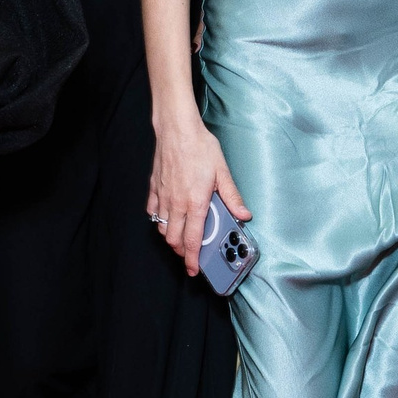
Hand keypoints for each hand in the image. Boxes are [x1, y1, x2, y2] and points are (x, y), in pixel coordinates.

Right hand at [148, 114, 244, 268]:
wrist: (177, 128)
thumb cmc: (199, 146)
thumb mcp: (223, 171)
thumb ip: (232, 196)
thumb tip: (244, 214)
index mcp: (195, 202)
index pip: (192, 240)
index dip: (192, 259)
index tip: (193, 269)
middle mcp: (176, 203)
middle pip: (173, 239)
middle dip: (181, 252)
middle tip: (190, 254)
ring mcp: (163, 196)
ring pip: (162, 227)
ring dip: (171, 237)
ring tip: (181, 236)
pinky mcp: (154, 187)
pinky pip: (153, 211)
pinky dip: (159, 219)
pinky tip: (167, 216)